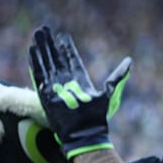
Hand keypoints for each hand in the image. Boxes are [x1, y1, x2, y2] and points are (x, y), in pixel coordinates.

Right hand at [28, 25, 132, 159]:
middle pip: (56, 58)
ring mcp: (55, 87)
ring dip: (41, 49)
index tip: (62, 36)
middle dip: (50, 44)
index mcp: (79, 80)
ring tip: (37, 34)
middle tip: (44, 29)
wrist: (85, 133)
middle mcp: (66, 82)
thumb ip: (118, 76)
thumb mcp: (110, 93)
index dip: (67, 48)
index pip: (71, 60)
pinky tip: (32, 49)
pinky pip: (39, 75)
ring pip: (46, 63)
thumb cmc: (99, 116)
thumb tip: (130, 61)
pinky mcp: (45, 94)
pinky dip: (35, 62)